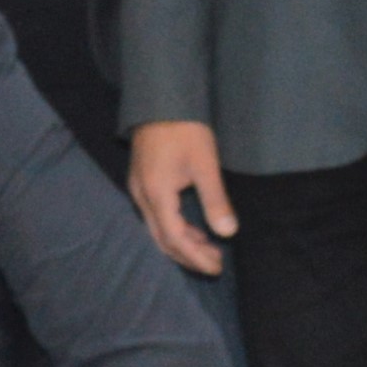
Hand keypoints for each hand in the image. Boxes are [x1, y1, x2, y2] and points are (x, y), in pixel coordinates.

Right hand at [128, 119, 233, 275]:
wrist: (161, 99)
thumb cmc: (185, 129)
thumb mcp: (205, 164)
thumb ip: (215, 200)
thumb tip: (228, 232)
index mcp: (156, 194)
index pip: (175, 238)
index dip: (195, 257)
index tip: (217, 267)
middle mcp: (141, 197)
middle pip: (161, 240)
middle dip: (188, 256)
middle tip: (216, 264)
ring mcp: (138, 190)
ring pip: (157, 230)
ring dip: (182, 243)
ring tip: (209, 249)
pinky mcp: (142, 183)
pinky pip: (155, 217)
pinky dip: (175, 228)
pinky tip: (194, 228)